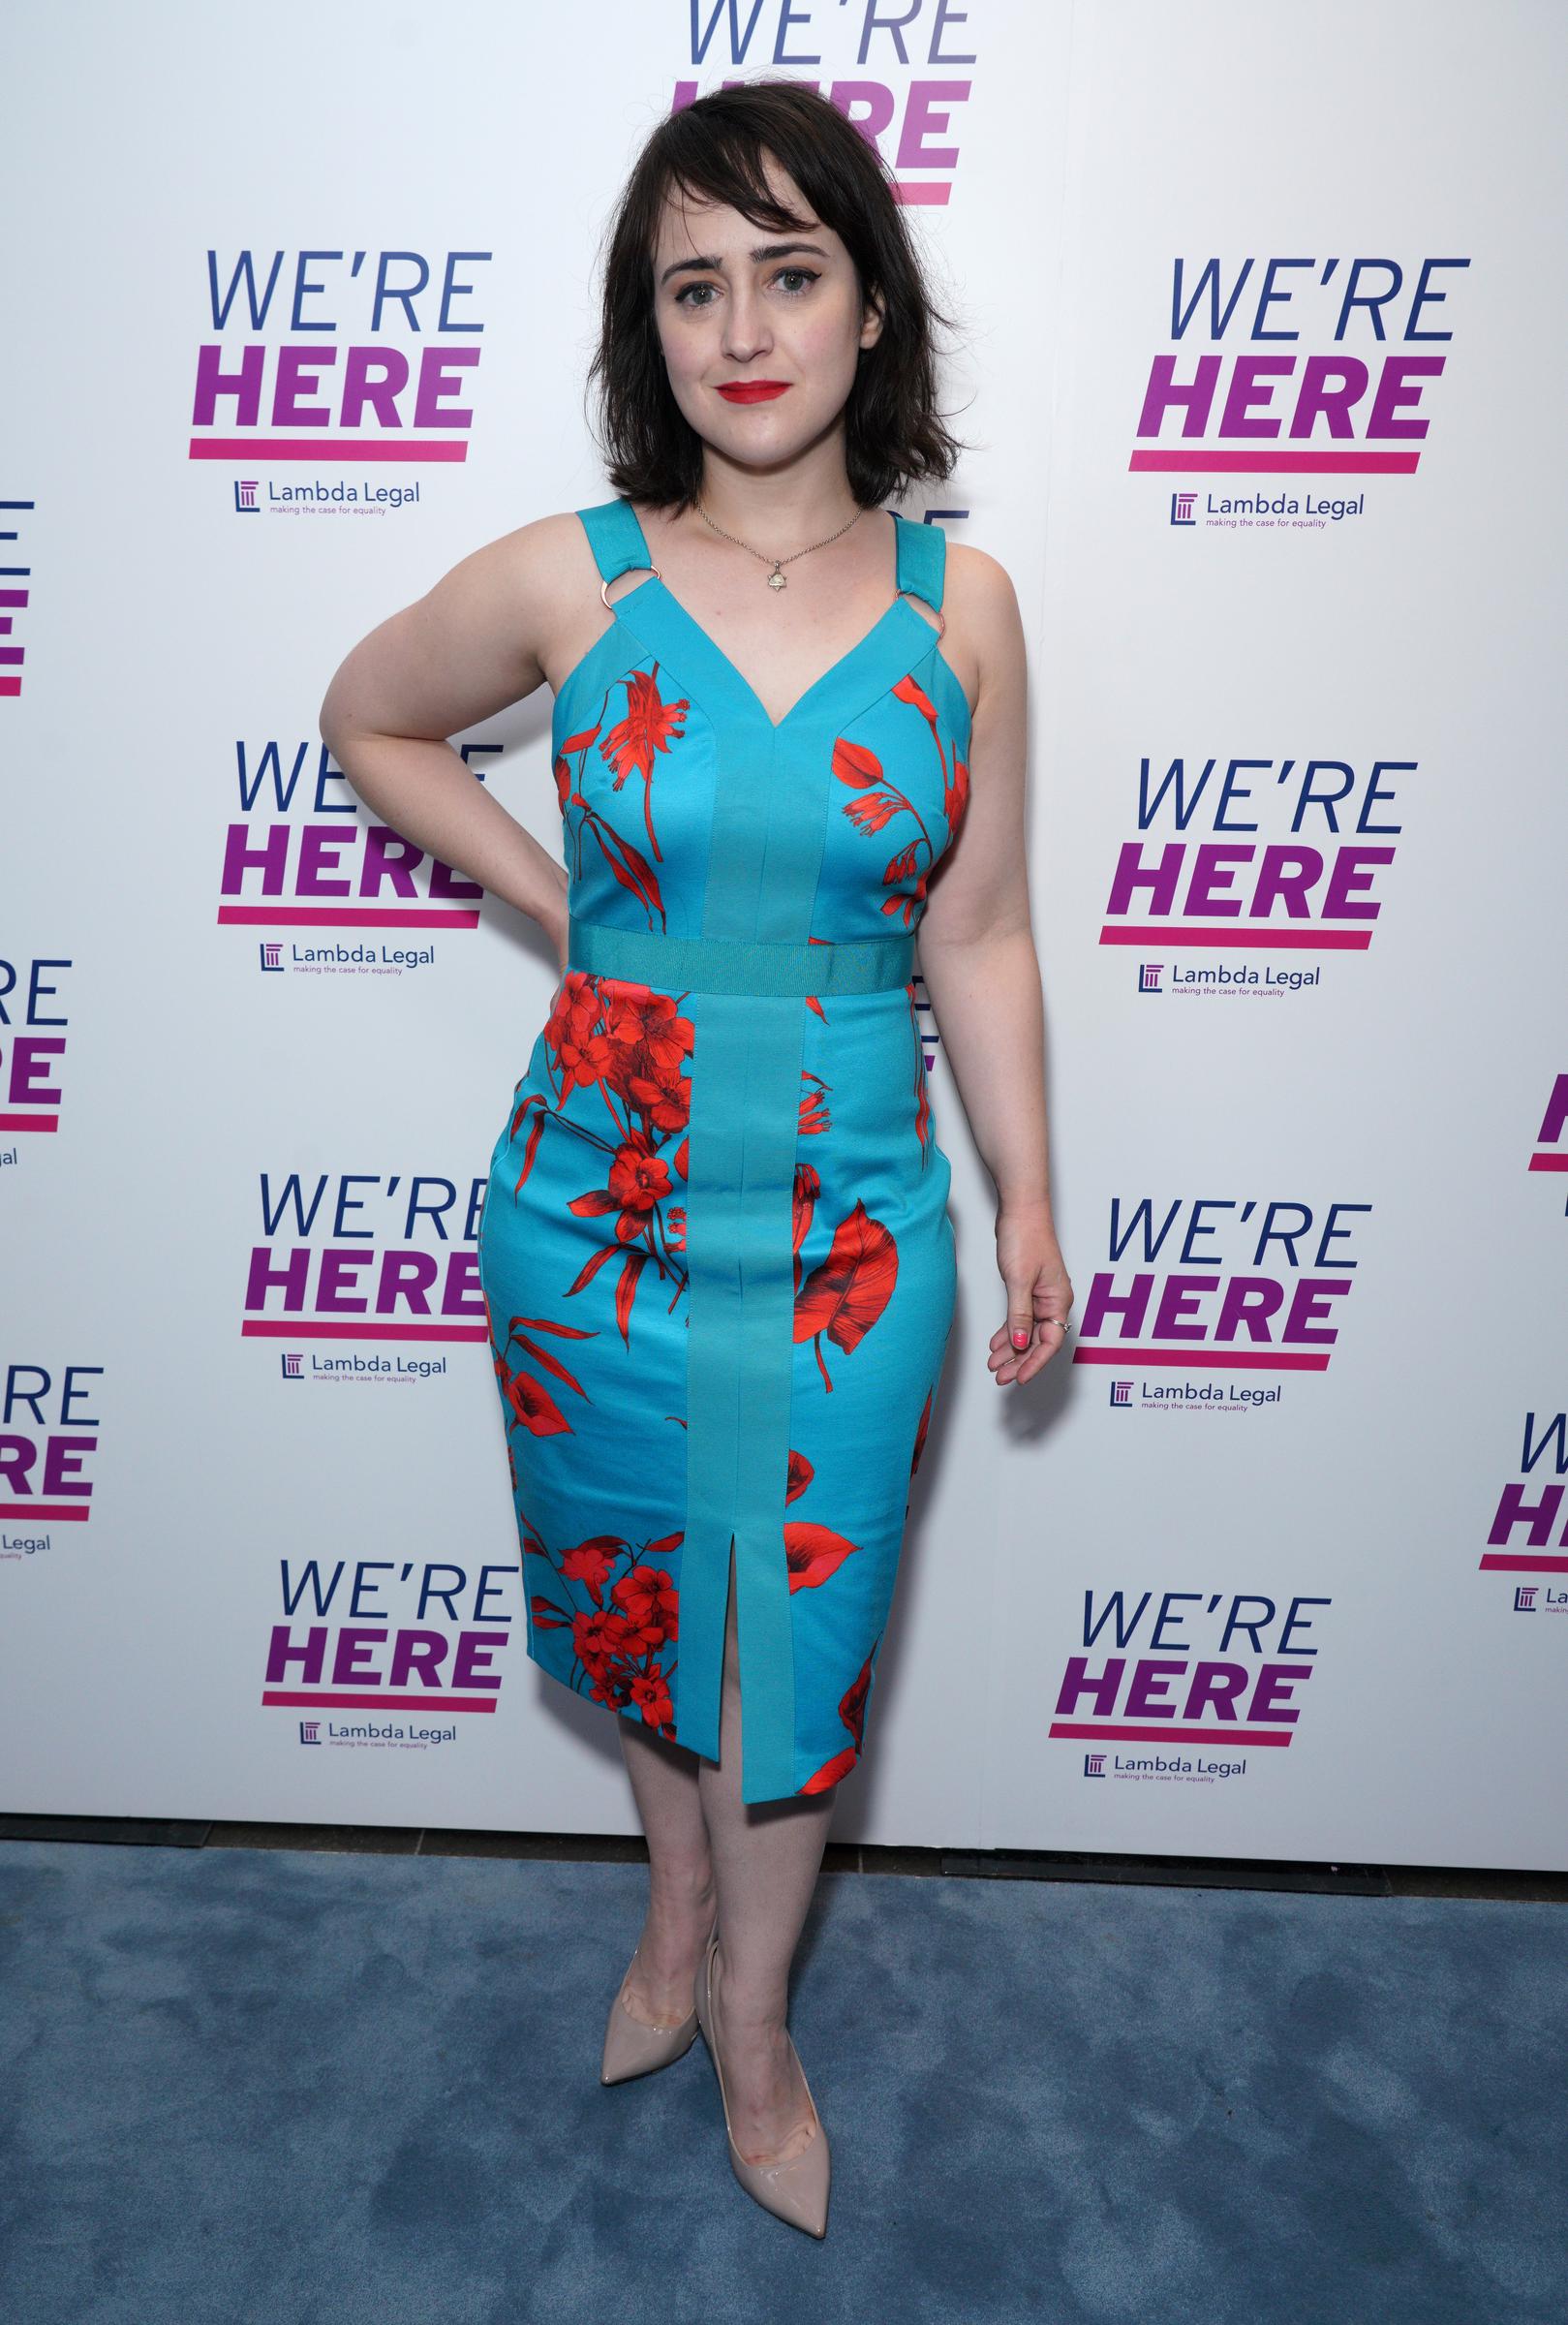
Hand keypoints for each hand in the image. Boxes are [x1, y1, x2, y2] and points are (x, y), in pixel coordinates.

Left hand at [988, 1199, 1071, 1386]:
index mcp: (1059, 1300)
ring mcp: (1041, 1296)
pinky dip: (1009, 1332)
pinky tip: (997, 1344)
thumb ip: (1019, 1314)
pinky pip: (1021, 1318)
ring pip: (1028, 1332)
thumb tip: (1021, 1342)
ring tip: (994, 1365)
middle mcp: (1054, 1301)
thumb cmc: (1026, 1237)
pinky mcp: (1029, 1289)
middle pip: (1039, 1341)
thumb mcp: (1019, 1280)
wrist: (1021, 1209)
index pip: (1049, 1342)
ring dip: (1012, 1349)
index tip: (1018, 1379)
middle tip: (1000, 1376)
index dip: (1034, 1363)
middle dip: (1020, 1361)